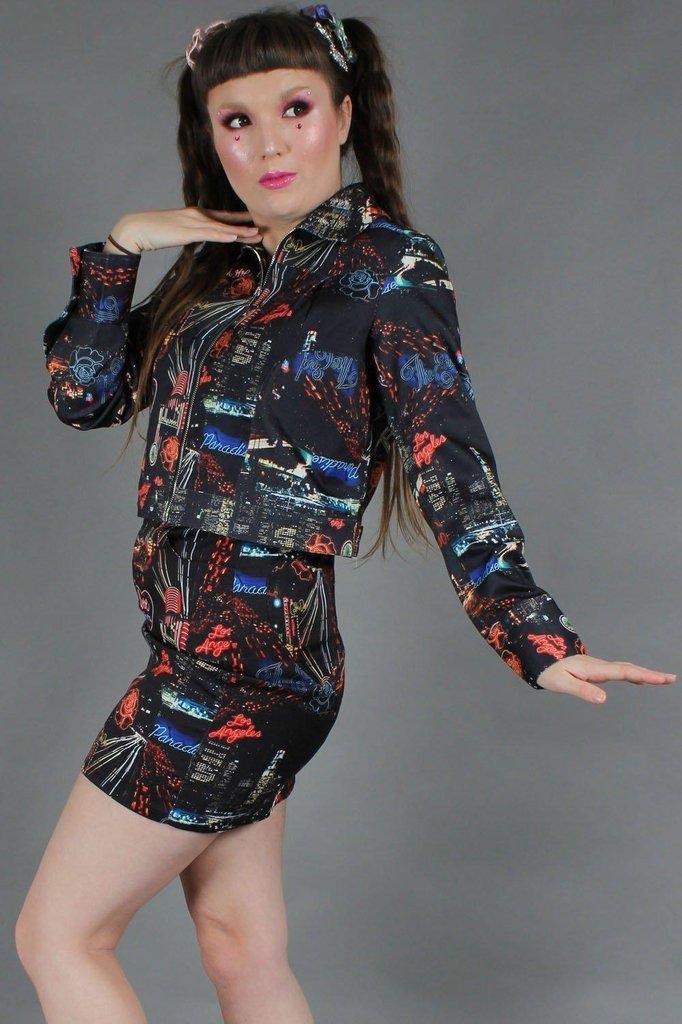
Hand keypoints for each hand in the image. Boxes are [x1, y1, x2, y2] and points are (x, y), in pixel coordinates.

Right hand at [107, 207, 262, 254]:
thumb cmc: (154, 231)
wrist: (137, 228)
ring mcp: (193, 222)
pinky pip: (210, 234)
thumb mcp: (178, 231)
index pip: (221, 216)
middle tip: (263, 229)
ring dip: (240, 232)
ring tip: (256, 235)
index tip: (253, 221)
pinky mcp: (188, 231)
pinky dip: (224, 235)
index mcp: (195, 214)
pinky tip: (235, 237)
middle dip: (245, 226)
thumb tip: (198, 238)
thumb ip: (191, 233)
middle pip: (226, 221)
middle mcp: (197, 215)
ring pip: (222, 227)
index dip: (238, 219)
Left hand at [536, 656, 676, 703]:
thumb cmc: (548, 670)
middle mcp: (598, 666)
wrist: (537, 654)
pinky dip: (630, 674)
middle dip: (650, 674)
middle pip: (629, 669)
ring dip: (642, 673)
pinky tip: (635, 680)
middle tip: (670, 679)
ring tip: (660, 679)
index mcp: (595, 669)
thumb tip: (604, 698)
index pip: (625, 672)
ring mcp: (596, 666)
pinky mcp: (592, 669)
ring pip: (624, 669)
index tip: (665, 678)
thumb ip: (583, 690)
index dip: (646, 675)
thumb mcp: (563, 683)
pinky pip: (617, 671)